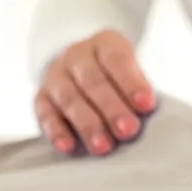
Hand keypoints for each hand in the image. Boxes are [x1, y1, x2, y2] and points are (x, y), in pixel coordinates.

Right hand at [36, 28, 156, 154]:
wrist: (83, 66)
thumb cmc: (119, 75)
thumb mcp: (135, 70)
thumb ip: (141, 88)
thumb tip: (149, 114)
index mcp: (105, 44)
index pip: (117, 59)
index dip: (131, 82)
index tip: (147, 105)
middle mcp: (77, 56)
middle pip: (92, 81)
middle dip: (112, 108)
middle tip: (128, 130)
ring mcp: (56, 76)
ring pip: (69, 99)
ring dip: (87, 124)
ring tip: (103, 146)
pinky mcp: (42, 97)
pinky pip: (45, 113)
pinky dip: (56, 131)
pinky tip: (68, 146)